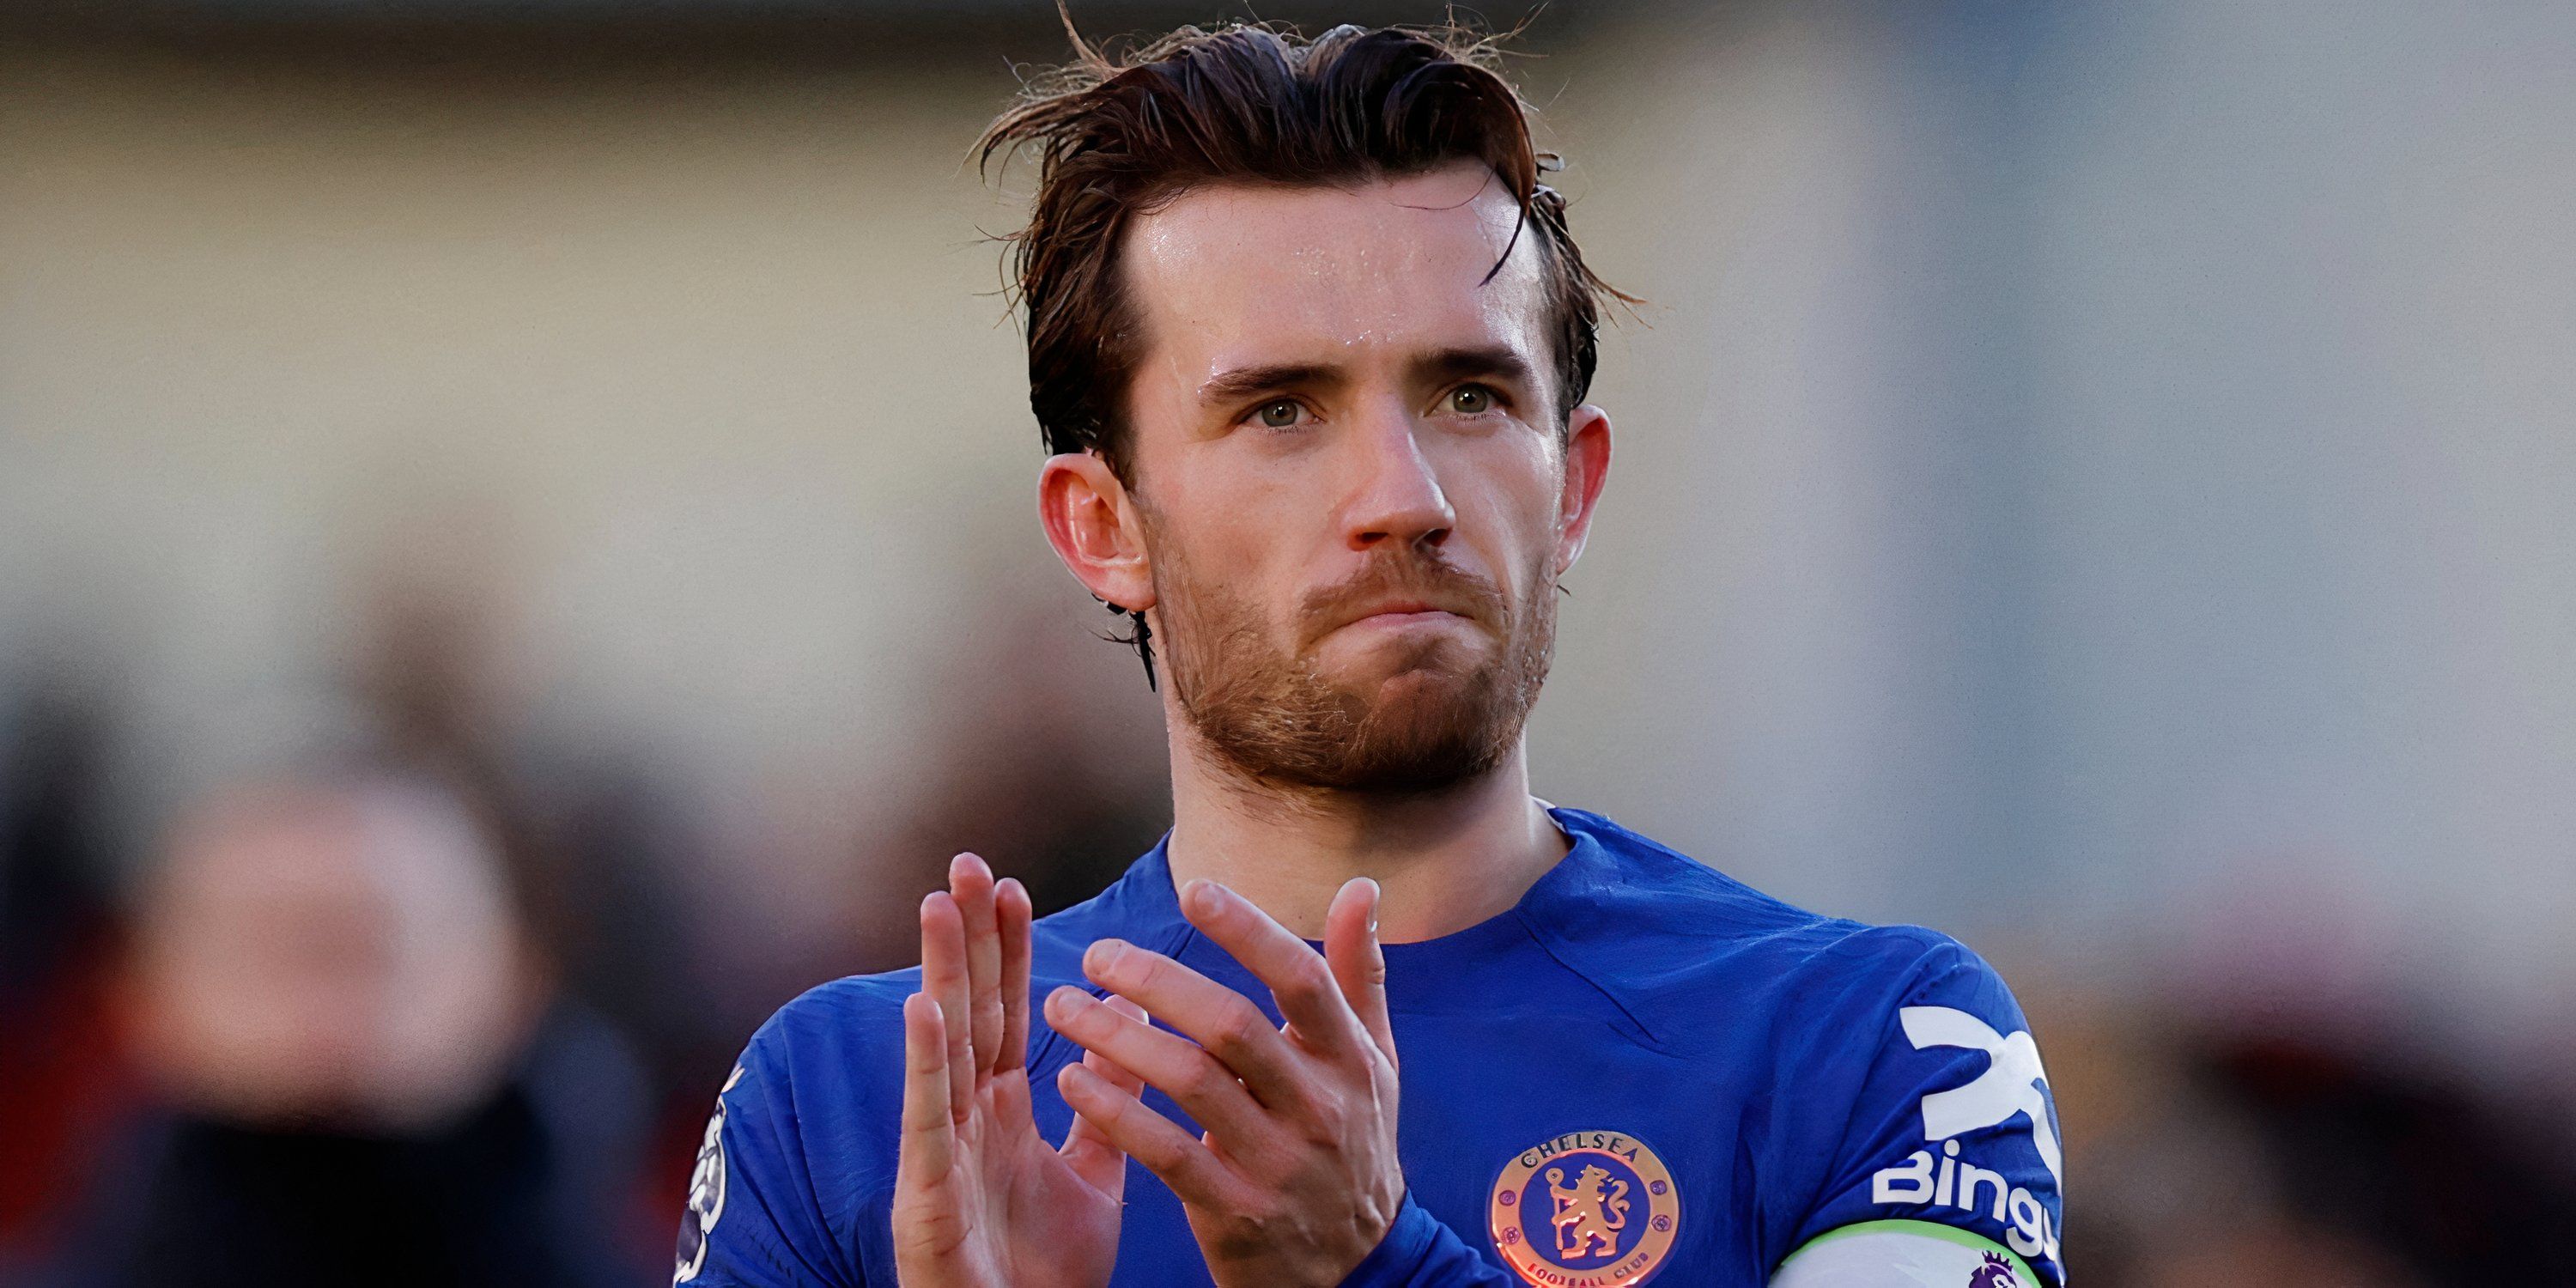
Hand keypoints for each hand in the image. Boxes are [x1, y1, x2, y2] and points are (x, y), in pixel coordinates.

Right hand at [893, 854, 1147, 1287]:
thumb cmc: (1043, 1275)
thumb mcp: (1091, 1181)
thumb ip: (1105, 1107)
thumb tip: (1129, 1030)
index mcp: (999, 1115)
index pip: (1005, 1014)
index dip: (1007, 951)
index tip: (1014, 885)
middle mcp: (963, 1122)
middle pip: (967, 1012)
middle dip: (967, 938)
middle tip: (969, 863)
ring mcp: (939, 1154)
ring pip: (941, 1049)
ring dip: (940, 972)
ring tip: (939, 903)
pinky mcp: (926, 1196)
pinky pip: (928, 1120)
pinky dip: (924, 1062)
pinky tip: (923, 1006)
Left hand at [1044, 877, 1401, 1287]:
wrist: (1357, 1268)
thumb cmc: (1352, 1143)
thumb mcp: (1372, 1063)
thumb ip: (1359, 975)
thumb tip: (1360, 887)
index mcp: (1350, 1060)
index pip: (1302, 979)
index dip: (1249, 931)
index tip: (1193, 891)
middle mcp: (1319, 1108)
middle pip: (1233, 1027)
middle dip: (1156, 982)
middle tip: (1098, 955)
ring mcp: (1277, 1164)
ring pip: (1190, 1084)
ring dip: (1118, 1040)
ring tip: (1064, 1008)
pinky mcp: (1236, 1213)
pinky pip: (1165, 1153)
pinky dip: (1115, 1112)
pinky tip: (1073, 1080)